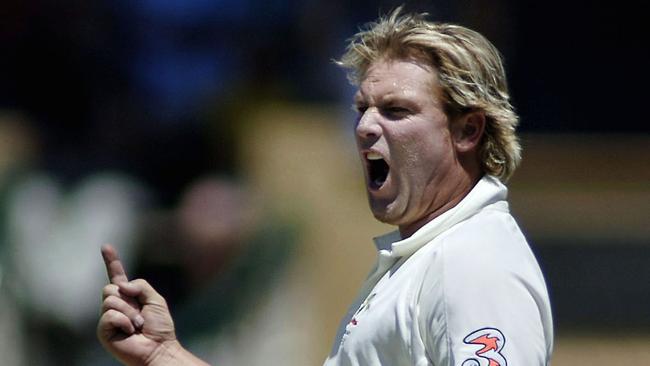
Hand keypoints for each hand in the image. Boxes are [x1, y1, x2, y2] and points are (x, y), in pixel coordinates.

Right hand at [97, 244, 178, 365]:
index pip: (117, 275)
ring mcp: (108, 318)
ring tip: (137, 325)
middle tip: (140, 315)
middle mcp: (116, 305)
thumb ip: (140, 286)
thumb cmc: (159, 327)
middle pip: (109, 287)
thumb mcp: (155, 299)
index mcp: (128, 296)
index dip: (111, 261)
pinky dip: (123, 321)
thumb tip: (120, 285)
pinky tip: (130, 331)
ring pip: (110, 300)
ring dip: (129, 312)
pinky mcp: (104, 330)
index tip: (106, 246)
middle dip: (127, 299)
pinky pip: (109, 315)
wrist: (159, 348)